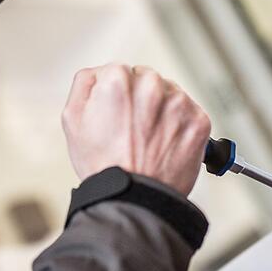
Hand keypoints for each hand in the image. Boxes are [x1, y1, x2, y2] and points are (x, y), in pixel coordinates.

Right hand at [62, 64, 211, 195]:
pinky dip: (181, 126)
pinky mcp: (199, 120)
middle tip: (133, 130)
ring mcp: (178, 103)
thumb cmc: (104, 165)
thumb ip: (84, 83)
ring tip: (150, 139)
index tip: (118, 114)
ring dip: (163, 110)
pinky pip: (190, 113)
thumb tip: (99, 72)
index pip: (121, 71)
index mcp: (118, 80)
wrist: (134, 199)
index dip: (117, 94)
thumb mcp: (73, 119)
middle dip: (141, 99)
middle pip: (147, 79)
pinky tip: (166, 144)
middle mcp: (151, 86)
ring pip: (170, 94)